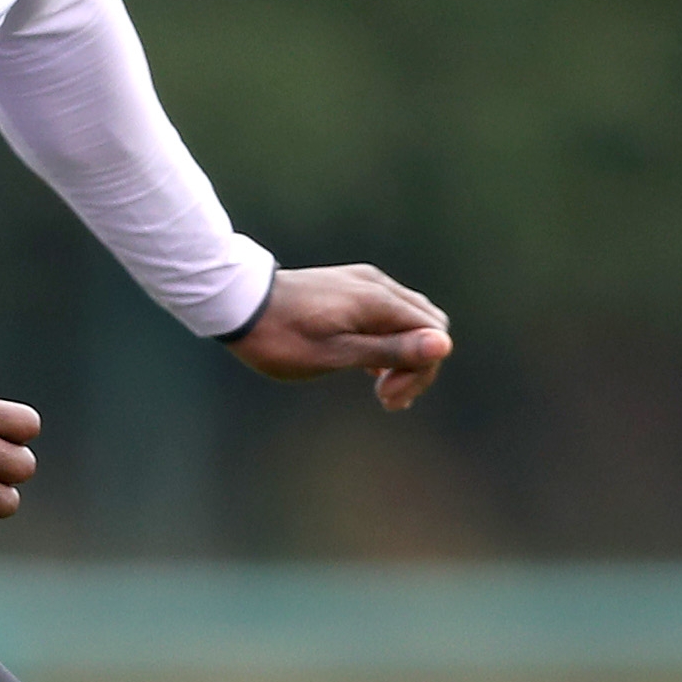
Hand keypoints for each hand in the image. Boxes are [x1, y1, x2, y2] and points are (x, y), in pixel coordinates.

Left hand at [228, 264, 452, 408]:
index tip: (388, 398)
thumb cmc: (281, 338)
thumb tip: (443, 346)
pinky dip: (387, 342)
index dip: (422, 370)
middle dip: (417, 364)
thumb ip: (389, 351)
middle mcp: (378, 286)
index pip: (433, 334)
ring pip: (408, 319)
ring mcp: (363, 283)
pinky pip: (385, 314)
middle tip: (385, 398)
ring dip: (403, 355)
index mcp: (378, 302)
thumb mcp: (335, 355)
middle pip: (427, 324)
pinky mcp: (348, 287)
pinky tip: (369, 369)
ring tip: (380, 391)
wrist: (237, 303)